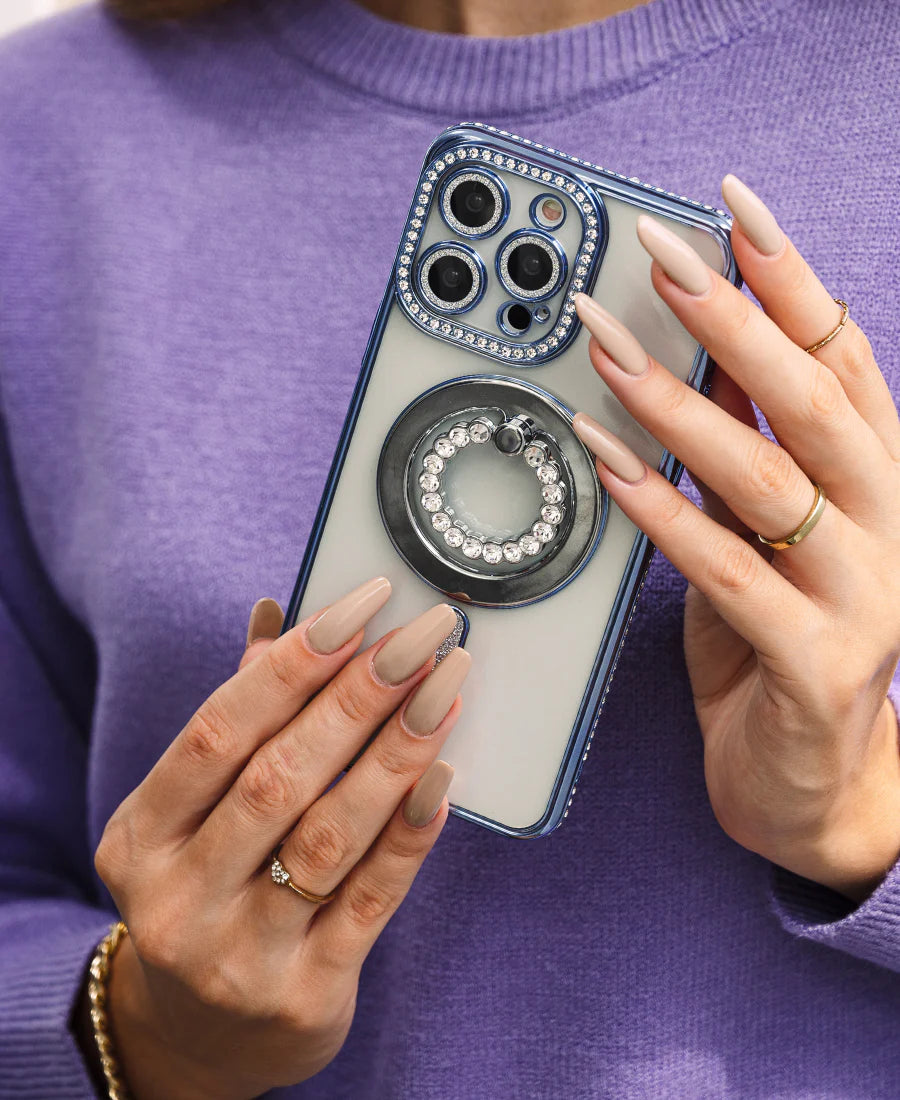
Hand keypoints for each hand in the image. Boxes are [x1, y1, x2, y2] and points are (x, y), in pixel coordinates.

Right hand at [93, 578, 468, 1098]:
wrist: (206, 1034)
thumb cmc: (212, 887)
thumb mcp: (199, 812)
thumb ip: (243, 716)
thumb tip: (279, 613)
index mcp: (142, 836)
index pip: (219, 730)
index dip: (295, 663)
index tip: (364, 605)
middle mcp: (177, 898)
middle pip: (278, 777)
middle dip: (359, 695)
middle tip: (425, 633)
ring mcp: (237, 955)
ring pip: (327, 836)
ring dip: (395, 751)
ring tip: (446, 685)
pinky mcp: (304, 995)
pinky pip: (370, 900)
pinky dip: (409, 833)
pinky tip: (444, 774)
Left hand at [570, 174, 899, 904]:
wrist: (809, 785)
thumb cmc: (778, 645)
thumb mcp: (762, 533)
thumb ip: (741, 447)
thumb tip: (684, 349)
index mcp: (881, 480)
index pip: (842, 354)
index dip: (789, 274)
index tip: (730, 205)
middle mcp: (889, 525)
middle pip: (813, 400)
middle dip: (733, 318)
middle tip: (657, 255)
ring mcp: (865, 597)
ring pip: (770, 480)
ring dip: (680, 407)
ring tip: (606, 351)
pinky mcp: (816, 664)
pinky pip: (728, 575)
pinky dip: (662, 515)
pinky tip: (607, 465)